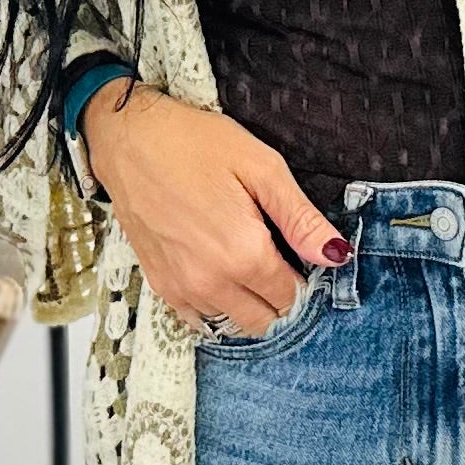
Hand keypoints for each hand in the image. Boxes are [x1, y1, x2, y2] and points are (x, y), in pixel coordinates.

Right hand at [81, 80, 346, 339]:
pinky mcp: (160, 285)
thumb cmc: (194, 144)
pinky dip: (217, 307)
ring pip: (233, 323)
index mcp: (244, 254)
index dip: (306, 280)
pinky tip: (221, 275)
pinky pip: (199, 319)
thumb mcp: (262, 168)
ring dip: (250, 304)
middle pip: (265, 320)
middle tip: (281, 261)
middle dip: (281, 299)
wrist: (128, 140)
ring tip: (249, 262)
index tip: (304, 258)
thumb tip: (336, 254)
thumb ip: (301, 219)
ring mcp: (182, 289)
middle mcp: (212, 282)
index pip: (293, 298)